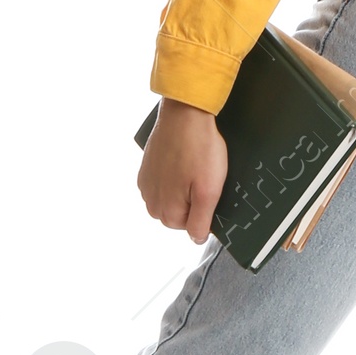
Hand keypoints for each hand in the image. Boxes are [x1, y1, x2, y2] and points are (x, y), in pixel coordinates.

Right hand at [137, 98, 229, 242]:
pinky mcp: (146, 168)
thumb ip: (201, 221)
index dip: (204, 210)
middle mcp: (151, 200)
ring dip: (182, 188)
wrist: (184, 115)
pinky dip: (173, 175)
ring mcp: (146, 183)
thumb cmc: (199, 149)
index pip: (189, 227)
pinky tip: (183, 160)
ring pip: (170, 198)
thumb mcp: (209, 191)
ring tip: (193, 166)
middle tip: (202, 176)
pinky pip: (162, 182)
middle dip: (192, 200)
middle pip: (178, 214)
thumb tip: (196, 239)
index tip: (209, 189)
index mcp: (166, 210)